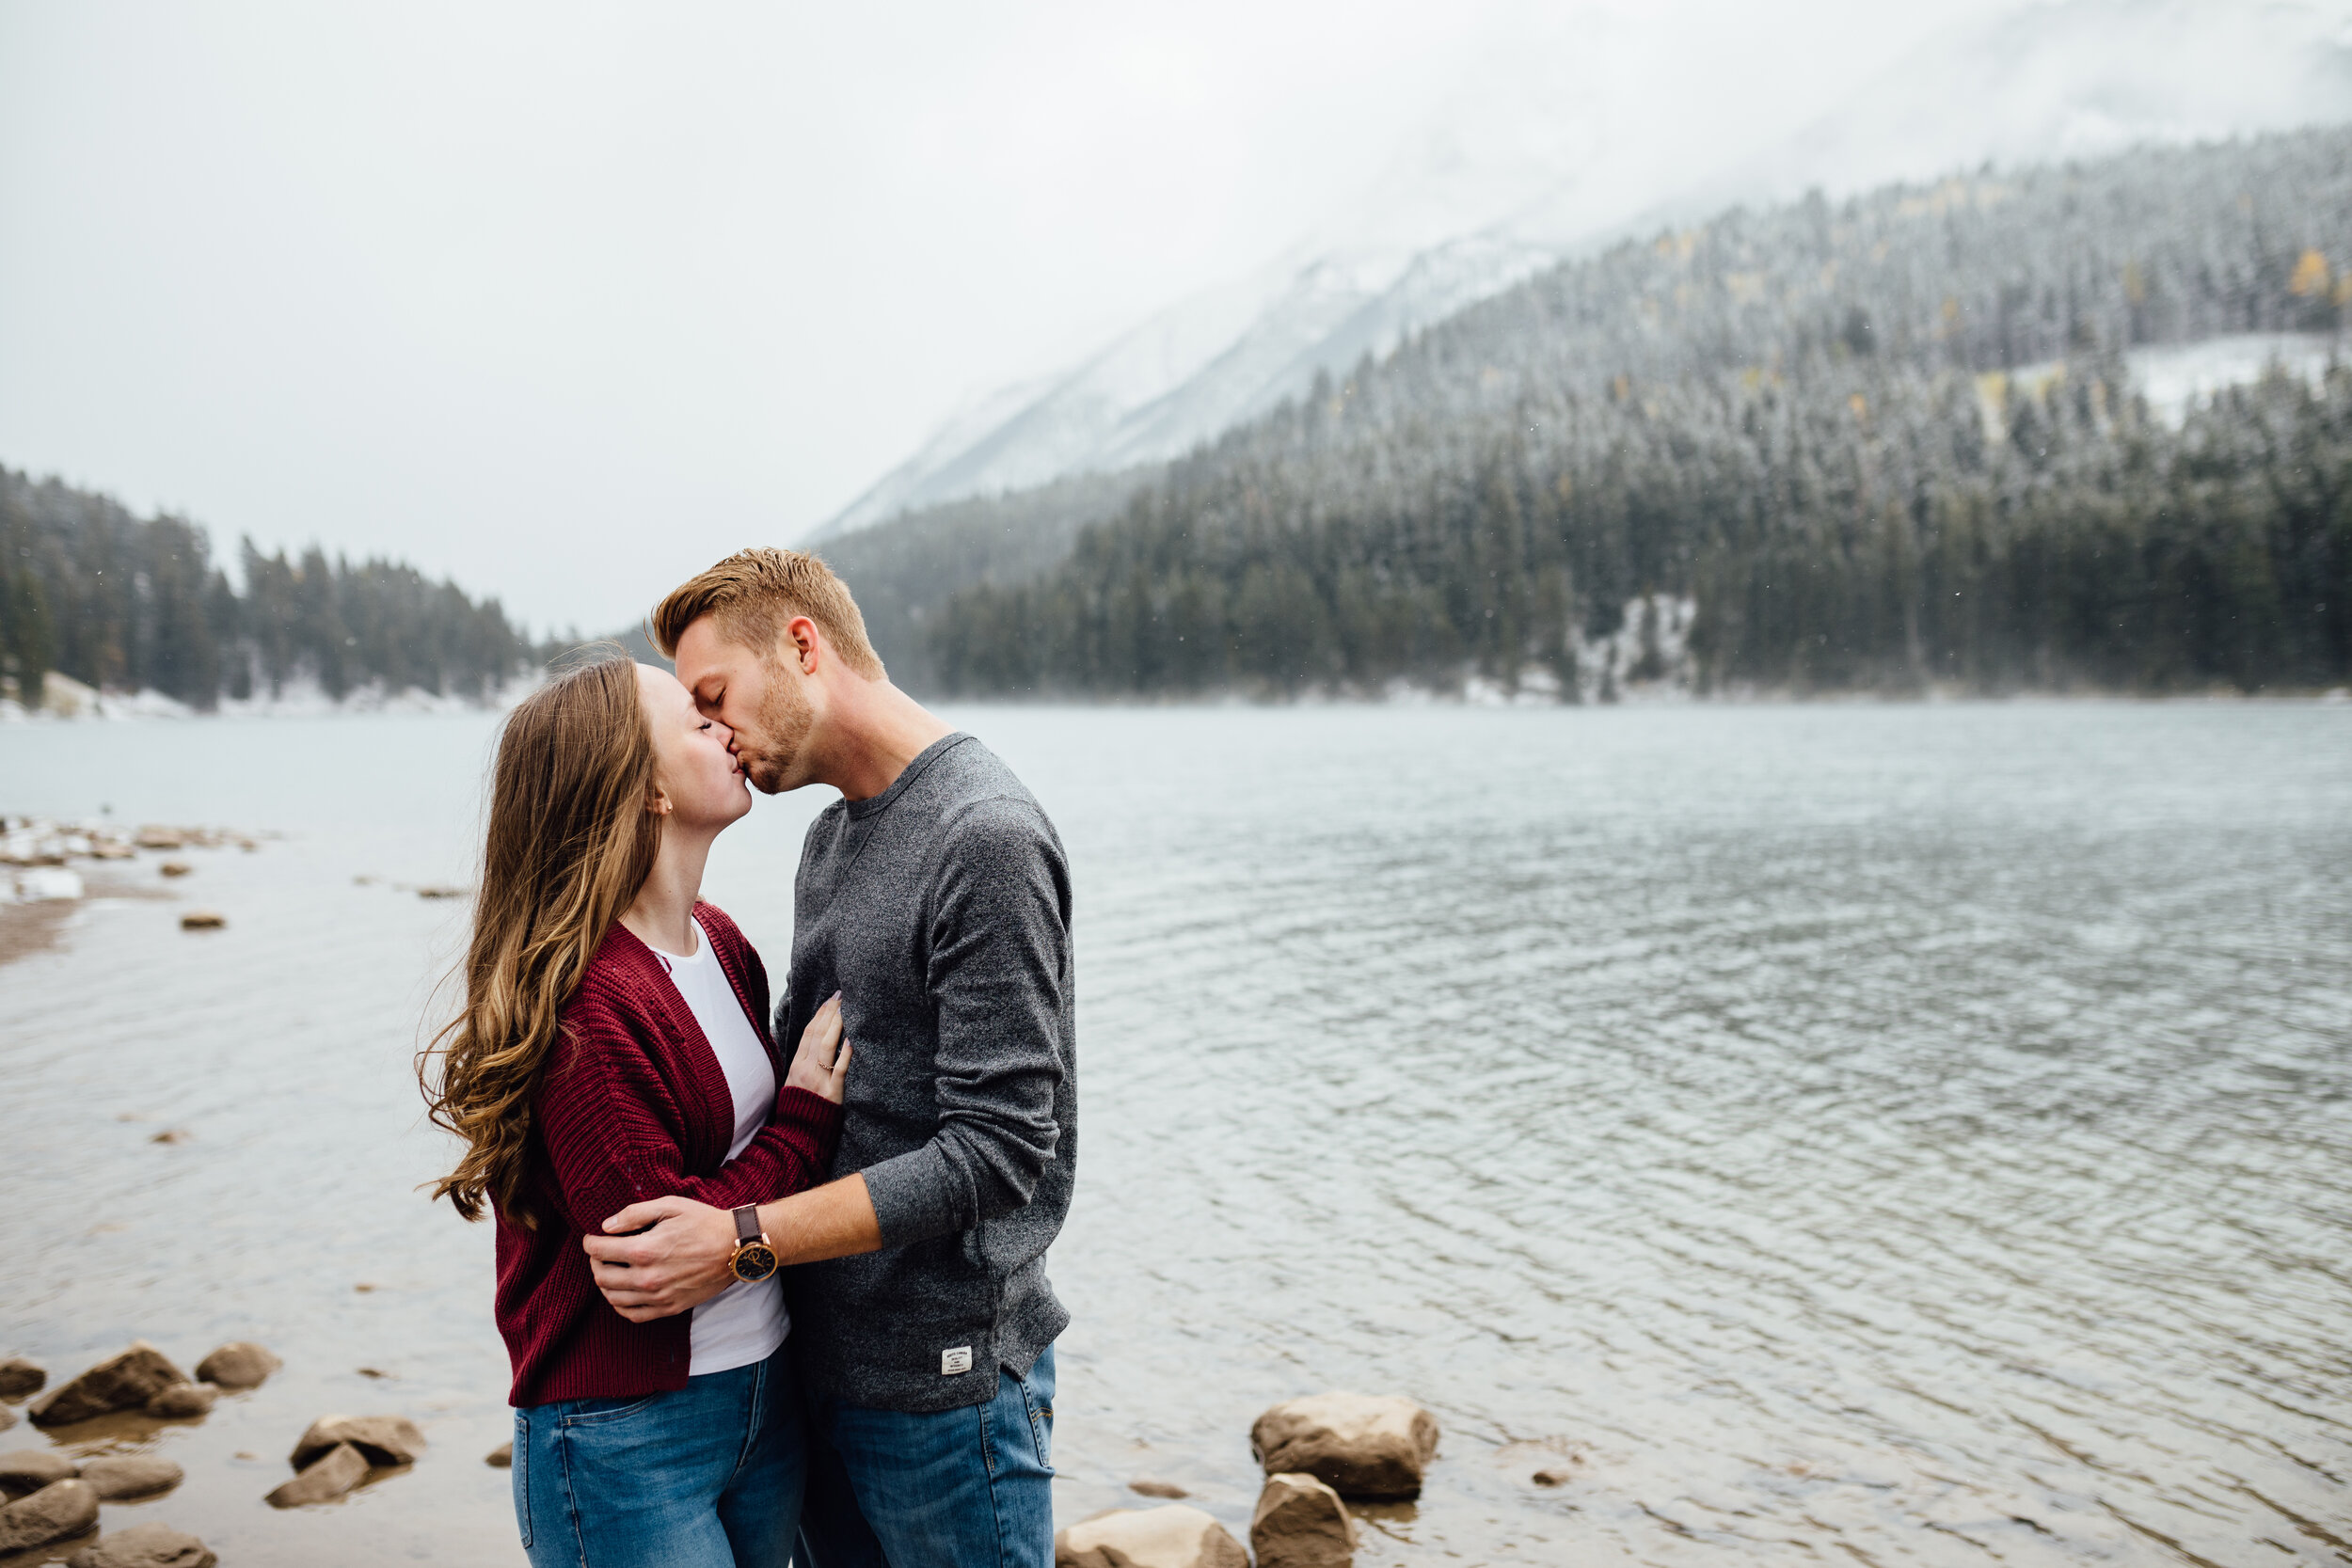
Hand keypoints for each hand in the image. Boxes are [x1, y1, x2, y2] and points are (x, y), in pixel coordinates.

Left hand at [581, 1196, 736, 1321]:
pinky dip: (620, 1305)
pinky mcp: (668, 1308)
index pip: (599, 1251)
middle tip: (601, 1252)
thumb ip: (634, 1214)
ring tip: (611, 1270)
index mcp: (645, 1250)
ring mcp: (658, 1296)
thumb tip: (606, 1226)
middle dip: (595, 1263)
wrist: (735, 1247)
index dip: (589, 1242)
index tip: (592, 1238)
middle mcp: (647, 1278)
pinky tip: (623, 1292)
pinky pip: (632, 1314)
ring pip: (613, 1298)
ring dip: (605, 1284)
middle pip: (602, 1277)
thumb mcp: (670, 1206)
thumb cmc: (703, 1222)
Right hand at [784, 991, 852, 1104]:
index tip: (829, 1000)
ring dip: (836, 1025)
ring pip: (826, 1047)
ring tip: (846, 1009)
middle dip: (829, 1013)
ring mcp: (818, 1080)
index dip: (819, 1015)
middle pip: (817, 1035)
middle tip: (841, 996)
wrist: (798, 1135)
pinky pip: (838, 1069)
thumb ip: (802, 1063)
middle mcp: (805, 1069)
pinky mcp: (831, 1092)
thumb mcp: (793, 1082)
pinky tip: (851, 1040)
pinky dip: (844, 1054)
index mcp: (796, 1065)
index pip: (808, 1034)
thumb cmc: (799, 1109)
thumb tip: (812, 1045)